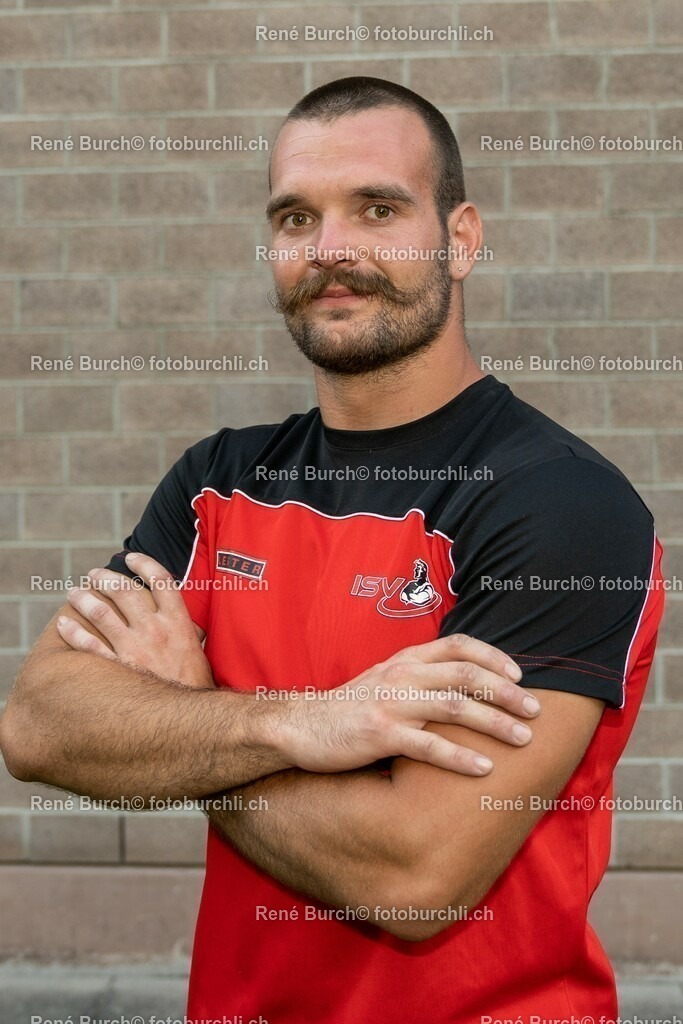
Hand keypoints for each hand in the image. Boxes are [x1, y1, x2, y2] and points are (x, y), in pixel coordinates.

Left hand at [57, 552, 214, 689]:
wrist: (192, 720)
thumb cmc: (196, 688)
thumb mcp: (200, 654)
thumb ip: (190, 635)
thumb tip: (191, 628)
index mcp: (179, 622)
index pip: (161, 580)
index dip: (144, 564)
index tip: (130, 557)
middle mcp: (155, 630)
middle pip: (125, 591)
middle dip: (105, 578)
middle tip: (93, 574)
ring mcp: (135, 648)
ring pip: (102, 613)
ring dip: (84, 599)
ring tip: (74, 593)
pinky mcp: (118, 669)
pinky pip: (89, 646)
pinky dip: (73, 632)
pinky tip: (63, 625)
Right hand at [278, 633, 539, 776]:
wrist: (300, 726)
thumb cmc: (347, 708)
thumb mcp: (384, 680)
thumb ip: (418, 677)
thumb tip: (462, 686)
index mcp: (405, 660)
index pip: (458, 645)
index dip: (494, 656)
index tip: (519, 675)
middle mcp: (402, 676)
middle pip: (467, 675)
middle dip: (507, 693)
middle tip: (536, 710)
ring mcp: (392, 704)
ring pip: (456, 707)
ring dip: (495, 723)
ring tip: (524, 739)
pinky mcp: (381, 734)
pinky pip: (429, 746)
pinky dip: (460, 757)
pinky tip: (484, 769)